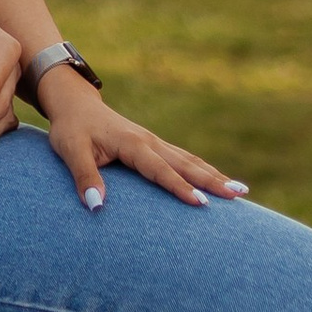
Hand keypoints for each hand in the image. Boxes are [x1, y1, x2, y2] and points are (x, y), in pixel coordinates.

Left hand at [34, 65, 249, 212]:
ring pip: (189, 159)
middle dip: (212, 180)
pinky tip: (217, 180)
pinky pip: (183, 158)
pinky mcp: (154, 144)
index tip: (201, 203)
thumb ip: (84, 177)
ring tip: (241, 191)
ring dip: (214, 175)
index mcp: (131, 143)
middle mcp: (149, 141)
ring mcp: (154, 141)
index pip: (159, 169)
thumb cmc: (71, 129)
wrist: (75, 104)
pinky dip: (203, 169)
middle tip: (238, 196)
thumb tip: (96, 207)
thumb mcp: (70, 151)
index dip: (179, 187)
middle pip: (185, 163)